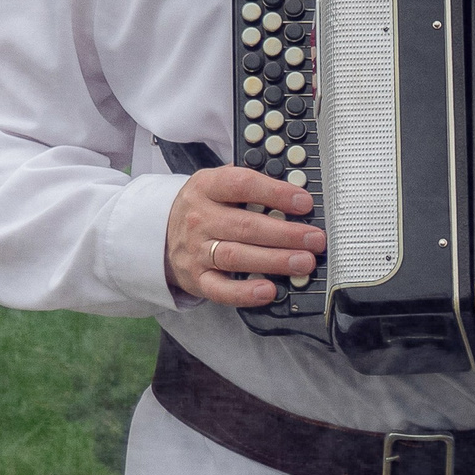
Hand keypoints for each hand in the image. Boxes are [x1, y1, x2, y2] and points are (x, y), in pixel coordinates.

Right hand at [164, 167, 321, 306]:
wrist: (159, 234)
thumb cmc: (203, 207)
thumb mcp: (217, 182)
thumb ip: (250, 181)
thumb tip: (295, 184)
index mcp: (207, 187)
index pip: (242, 185)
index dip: (276, 193)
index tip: (304, 203)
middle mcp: (199, 219)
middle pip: (245, 226)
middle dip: (285, 234)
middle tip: (315, 239)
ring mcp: (196, 251)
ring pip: (236, 256)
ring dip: (274, 261)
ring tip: (303, 262)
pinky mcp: (196, 279)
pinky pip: (220, 289)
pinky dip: (244, 293)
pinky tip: (269, 291)